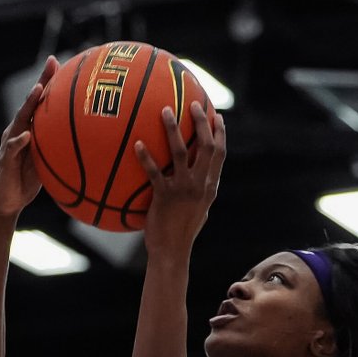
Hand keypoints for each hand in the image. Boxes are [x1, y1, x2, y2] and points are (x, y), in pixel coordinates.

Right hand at [0, 56, 58, 217]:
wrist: (5, 203)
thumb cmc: (26, 183)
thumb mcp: (47, 163)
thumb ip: (58, 150)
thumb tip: (85, 146)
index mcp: (29, 130)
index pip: (40, 103)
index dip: (50, 82)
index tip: (62, 63)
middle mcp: (18, 130)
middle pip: (30, 102)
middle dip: (41, 82)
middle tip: (52, 62)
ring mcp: (10, 143)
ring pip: (20, 119)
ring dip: (29, 104)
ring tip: (39, 89)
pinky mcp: (5, 159)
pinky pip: (12, 148)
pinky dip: (19, 141)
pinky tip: (27, 135)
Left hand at [135, 101, 225, 254]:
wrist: (171, 252)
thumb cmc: (180, 233)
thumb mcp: (197, 211)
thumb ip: (198, 192)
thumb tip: (193, 177)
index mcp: (209, 187)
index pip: (220, 155)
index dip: (220, 133)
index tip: (216, 116)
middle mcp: (200, 185)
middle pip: (207, 146)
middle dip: (201, 122)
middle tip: (193, 104)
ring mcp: (183, 190)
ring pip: (181, 152)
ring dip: (173, 129)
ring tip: (164, 111)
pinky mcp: (164, 196)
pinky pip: (154, 172)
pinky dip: (146, 157)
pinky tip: (137, 144)